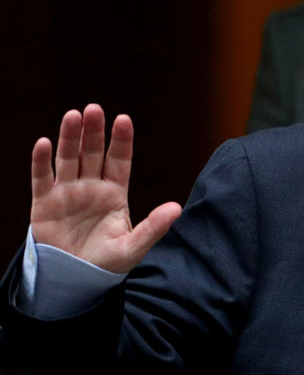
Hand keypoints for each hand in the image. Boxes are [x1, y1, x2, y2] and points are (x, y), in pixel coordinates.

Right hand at [30, 104, 181, 272]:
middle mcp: (91, 186)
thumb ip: (154, 227)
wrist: (75, 280)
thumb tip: (177, 208)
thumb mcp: (134, 247)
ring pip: (68, 159)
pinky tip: (44, 143)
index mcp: (115, 192)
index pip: (119, 160)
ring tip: (73, 116)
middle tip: (94, 108)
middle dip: (94, 131)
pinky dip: (41, 162)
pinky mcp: (44, 204)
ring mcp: (67, 192)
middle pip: (93, 153)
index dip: (121, 140)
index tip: (123, 119)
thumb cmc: (107, 263)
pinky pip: (42, 179)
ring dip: (69, 138)